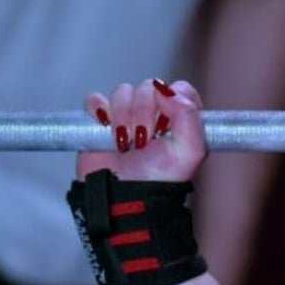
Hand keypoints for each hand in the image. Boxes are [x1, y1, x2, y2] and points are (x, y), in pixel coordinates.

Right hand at [77, 78, 206, 181]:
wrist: (123, 197)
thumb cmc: (157, 181)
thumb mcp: (189, 152)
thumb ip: (189, 116)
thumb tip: (165, 89)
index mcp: (178, 118)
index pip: (179, 88)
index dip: (172, 98)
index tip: (166, 121)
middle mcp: (152, 114)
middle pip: (147, 87)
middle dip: (143, 113)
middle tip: (143, 140)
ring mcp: (124, 115)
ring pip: (122, 91)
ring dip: (122, 116)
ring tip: (124, 143)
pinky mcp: (98, 120)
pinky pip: (94, 100)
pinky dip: (98, 111)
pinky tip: (105, 129)